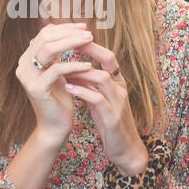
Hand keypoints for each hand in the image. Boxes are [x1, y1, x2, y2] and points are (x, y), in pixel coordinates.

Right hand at [16, 23, 94, 147]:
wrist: (56, 125)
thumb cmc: (60, 98)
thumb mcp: (59, 71)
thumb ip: (59, 53)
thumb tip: (71, 29)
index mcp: (27, 58)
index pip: (44, 34)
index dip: (64, 28)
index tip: (84, 27)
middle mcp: (23, 65)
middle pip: (45, 38)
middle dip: (69, 33)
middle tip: (88, 33)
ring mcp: (27, 76)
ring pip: (49, 50)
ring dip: (71, 43)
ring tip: (89, 42)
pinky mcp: (36, 88)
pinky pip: (56, 70)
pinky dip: (73, 65)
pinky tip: (87, 65)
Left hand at [62, 40, 145, 174]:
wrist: (126, 150)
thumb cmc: (110, 124)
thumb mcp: (99, 101)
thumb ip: (89, 86)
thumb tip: (71, 70)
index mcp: (117, 83)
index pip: (107, 56)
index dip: (91, 46)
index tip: (72, 39)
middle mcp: (120, 88)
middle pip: (108, 60)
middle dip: (89, 49)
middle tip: (68, 44)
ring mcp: (118, 102)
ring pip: (102, 78)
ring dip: (82, 71)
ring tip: (63, 67)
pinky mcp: (112, 118)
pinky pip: (97, 99)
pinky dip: (82, 92)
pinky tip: (68, 88)